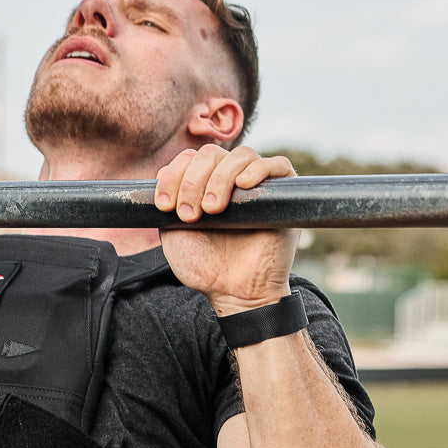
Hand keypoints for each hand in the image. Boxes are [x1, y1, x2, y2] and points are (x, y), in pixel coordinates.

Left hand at [154, 144, 298, 313]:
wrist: (235, 293)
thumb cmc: (205, 267)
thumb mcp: (174, 233)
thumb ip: (169, 203)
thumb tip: (164, 171)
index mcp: (202, 186)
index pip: (188, 160)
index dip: (173, 176)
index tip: (165, 206)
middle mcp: (229, 180)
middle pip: (210, 154)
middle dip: (192, 181)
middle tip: (191, 215)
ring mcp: (256, 186)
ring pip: (240, 155)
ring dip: (220, 177)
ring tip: (214, 210)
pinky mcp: (283, 195)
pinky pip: (277, 165)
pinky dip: (259, 169)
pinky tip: (243, 185)